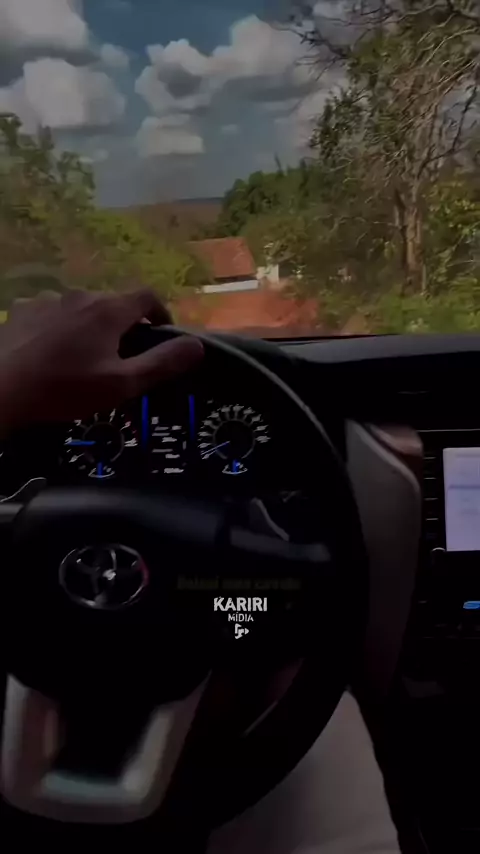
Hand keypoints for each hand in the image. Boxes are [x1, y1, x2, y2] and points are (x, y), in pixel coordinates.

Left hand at [0, 289, 202, 430]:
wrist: (3, 388)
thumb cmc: (66, 389)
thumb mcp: (122, 384)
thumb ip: (162, 363)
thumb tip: (198, 345)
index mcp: (110, 310)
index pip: (148, 296)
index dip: (161, 313)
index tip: (161, 334)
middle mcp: (81, 294)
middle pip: (113, 303)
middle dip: (123, 325)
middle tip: (120, 358)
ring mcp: (48, 299)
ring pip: (80, 307)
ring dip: (88, 325)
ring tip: (81, 357)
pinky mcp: (22, 309)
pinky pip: (50, 311)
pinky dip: (58, 326)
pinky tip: (49, 350)